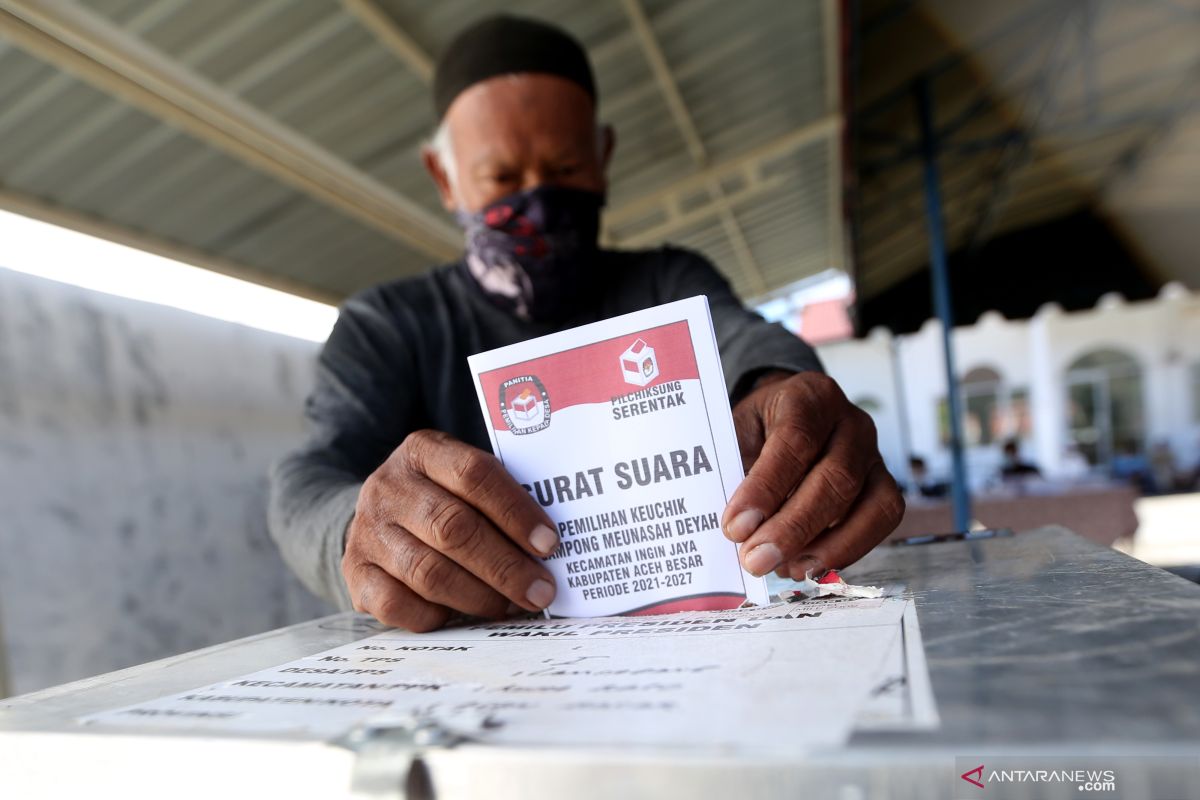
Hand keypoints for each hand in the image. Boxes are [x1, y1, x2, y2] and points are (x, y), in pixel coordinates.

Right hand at [343, 429, 559, 630]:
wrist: (376, 515)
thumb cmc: (442, 497)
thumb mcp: (464, 478)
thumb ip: (500, 498)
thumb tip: (549, 546)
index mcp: (423, 451)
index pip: (474, 475)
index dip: (515, 512)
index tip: (549, 544)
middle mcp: (389, 487)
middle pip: (453, 528)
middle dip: (505, 566)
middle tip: (541, 590)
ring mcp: (367, 532)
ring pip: (429, 572)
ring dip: (481, 595)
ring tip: (513, 605)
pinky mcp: (355, 574)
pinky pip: (398, 605)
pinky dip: (438, 615)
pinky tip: (465, 615)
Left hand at [722, 372, 903, 579]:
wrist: (790, 416)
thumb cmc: (761, 427)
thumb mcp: (738, 432)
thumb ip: (734, 469)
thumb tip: (733, 526)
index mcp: (809, 397)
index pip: (794, 441)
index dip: (766, 488)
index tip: (735, 527)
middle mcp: (851, 423)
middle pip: (835, 478)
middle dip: (793, 527)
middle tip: (756, 560)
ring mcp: (874, 455)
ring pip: (869, 505)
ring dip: (824, 546)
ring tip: (782, 568)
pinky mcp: (885, 485)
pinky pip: (880, 521)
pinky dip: (846, 550)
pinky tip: (807, 564)